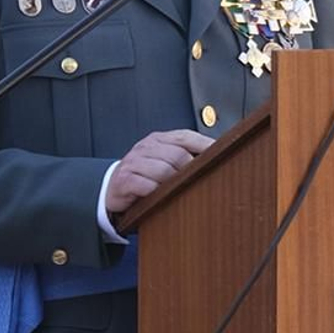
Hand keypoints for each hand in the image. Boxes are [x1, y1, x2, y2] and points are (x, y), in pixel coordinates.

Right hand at [102, 128, 216, 221]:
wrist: (111, 187)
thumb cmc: (143, 175)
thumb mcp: (163, 161)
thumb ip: (184, 156)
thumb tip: (216, 157)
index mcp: (158, 139)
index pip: (186, 136)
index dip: (205, 145)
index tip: (222, 156)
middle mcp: (146, 147)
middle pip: (178, 155)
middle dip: (190, 170)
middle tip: (199, 182)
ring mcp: (134, 162)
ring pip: (164, 170)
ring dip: (174, 183)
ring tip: (179, 192)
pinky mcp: (125, 180)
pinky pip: (147, 186)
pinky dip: (156, 192)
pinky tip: (159, 197)